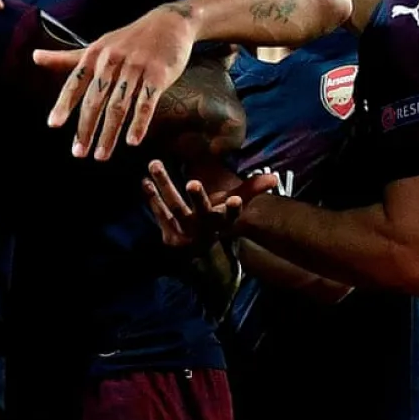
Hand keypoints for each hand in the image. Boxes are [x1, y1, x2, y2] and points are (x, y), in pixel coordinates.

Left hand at [33, 3, 196, 159]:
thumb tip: (34, 57)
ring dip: (109, 133)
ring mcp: (136, 68)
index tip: (53, 124)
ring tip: (101, 155)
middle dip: (86, 128)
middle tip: (78, 152)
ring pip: (119, 105)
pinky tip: (132, 141)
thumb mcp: (97, 45)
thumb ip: (66, 58)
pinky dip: (139, 123)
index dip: (64, 104)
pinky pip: (146, 103)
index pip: (75, 83)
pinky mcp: (158, 75)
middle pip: (95, 100)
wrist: (169, 23)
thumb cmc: (128, 39)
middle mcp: (112, 61)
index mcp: (95, 55)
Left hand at [142, 160, 277, 247]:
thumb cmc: (217, 222)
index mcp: (223, 223)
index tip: (237, 200)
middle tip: (192, 183)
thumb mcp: (233, 209)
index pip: (231, 216)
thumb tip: (274, 178)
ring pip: (175, 208)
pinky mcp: (169, 234)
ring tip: (155, 164)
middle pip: (201, 212)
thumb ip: (252, 190)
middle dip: (198, 199)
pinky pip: (159, 213)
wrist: (198, 255)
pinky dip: (151, 197)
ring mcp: (185, 232)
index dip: (234, 210)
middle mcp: (205, 229)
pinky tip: (144, 180)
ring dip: (166, 186)